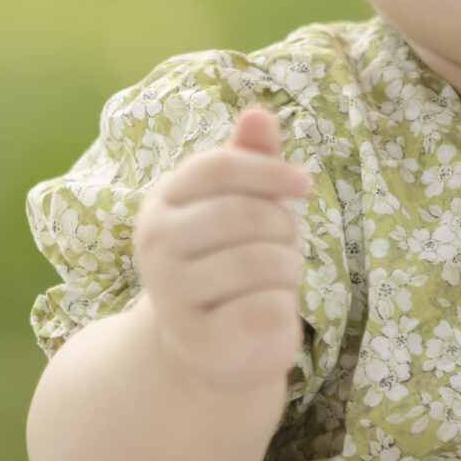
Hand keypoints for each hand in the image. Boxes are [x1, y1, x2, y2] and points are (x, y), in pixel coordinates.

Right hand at [131, 105, 311, 392]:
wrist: (207, 348)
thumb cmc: (230, 262)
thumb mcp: (239, 205)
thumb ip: (250, 160)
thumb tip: (260, 113)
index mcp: (161, 202)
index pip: (219, 167)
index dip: (270, 170)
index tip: (304, 184)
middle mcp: (155, 245)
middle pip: (245, 214)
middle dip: (283, 227)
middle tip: (284, 246)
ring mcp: (171, 295)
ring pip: (262, 262)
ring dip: (289, 269)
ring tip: (276, 280)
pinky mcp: (199, 341)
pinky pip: (267, 309)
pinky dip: (285, 309)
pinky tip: (269, 313)